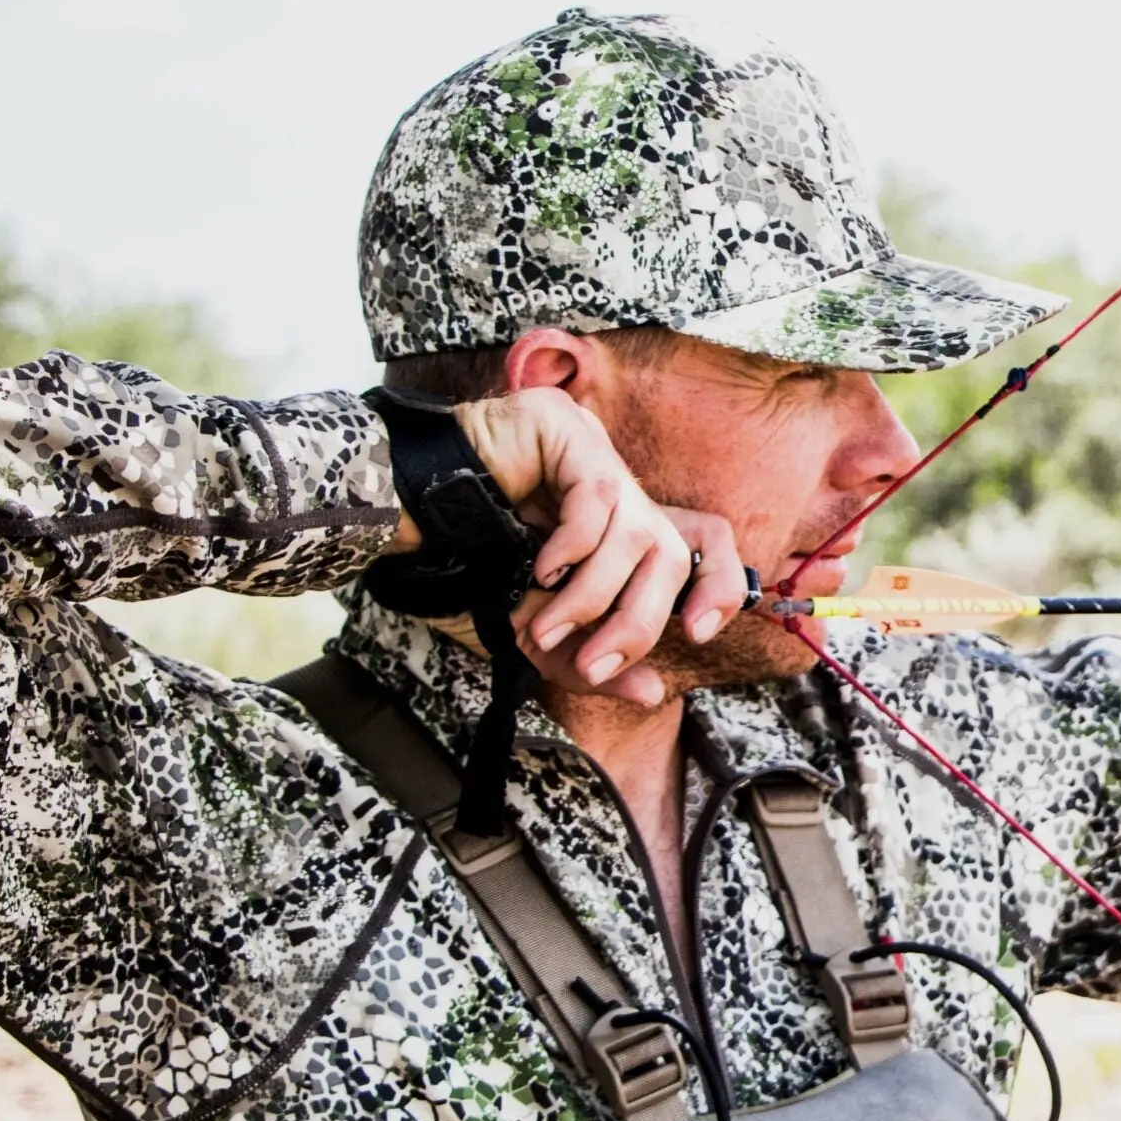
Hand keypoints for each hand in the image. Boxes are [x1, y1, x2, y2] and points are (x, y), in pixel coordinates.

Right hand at [388, 389, 750, 704]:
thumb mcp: (536, 631)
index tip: (698, 632)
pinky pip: (598, 495)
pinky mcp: (564, 427)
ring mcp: (592, 449)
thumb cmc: (466, 569)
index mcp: (621, 526)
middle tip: (595, 662)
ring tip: (544, 626)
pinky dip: (576, 546)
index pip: (707, 539)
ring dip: (594, 596)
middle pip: (675, 551)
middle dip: (641, 619)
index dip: (721, 584)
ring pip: (637, 532)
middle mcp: (617, 485)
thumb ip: (590, 663)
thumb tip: (653, 693)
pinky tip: (541, 569)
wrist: (399, 524)